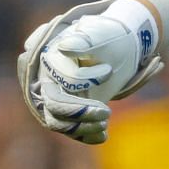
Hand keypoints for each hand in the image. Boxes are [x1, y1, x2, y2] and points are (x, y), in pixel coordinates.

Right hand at [17, 0, 164, 144]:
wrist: (120, 47)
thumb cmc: (109, 36)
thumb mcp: (100, 33)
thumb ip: (83, 40)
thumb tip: (64, 47)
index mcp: (50, 57)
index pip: (61, 77)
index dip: (86, 78)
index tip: (109, 71)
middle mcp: (48, 80)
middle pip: (53, 104)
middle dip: (79, 112)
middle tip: (107, 113)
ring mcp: (57, 97)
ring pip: (57, 122)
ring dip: (82, 127)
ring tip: (105, 124)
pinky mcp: (70, 112)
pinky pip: (69, 131)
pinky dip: (85, 136)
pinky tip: (103, 135)